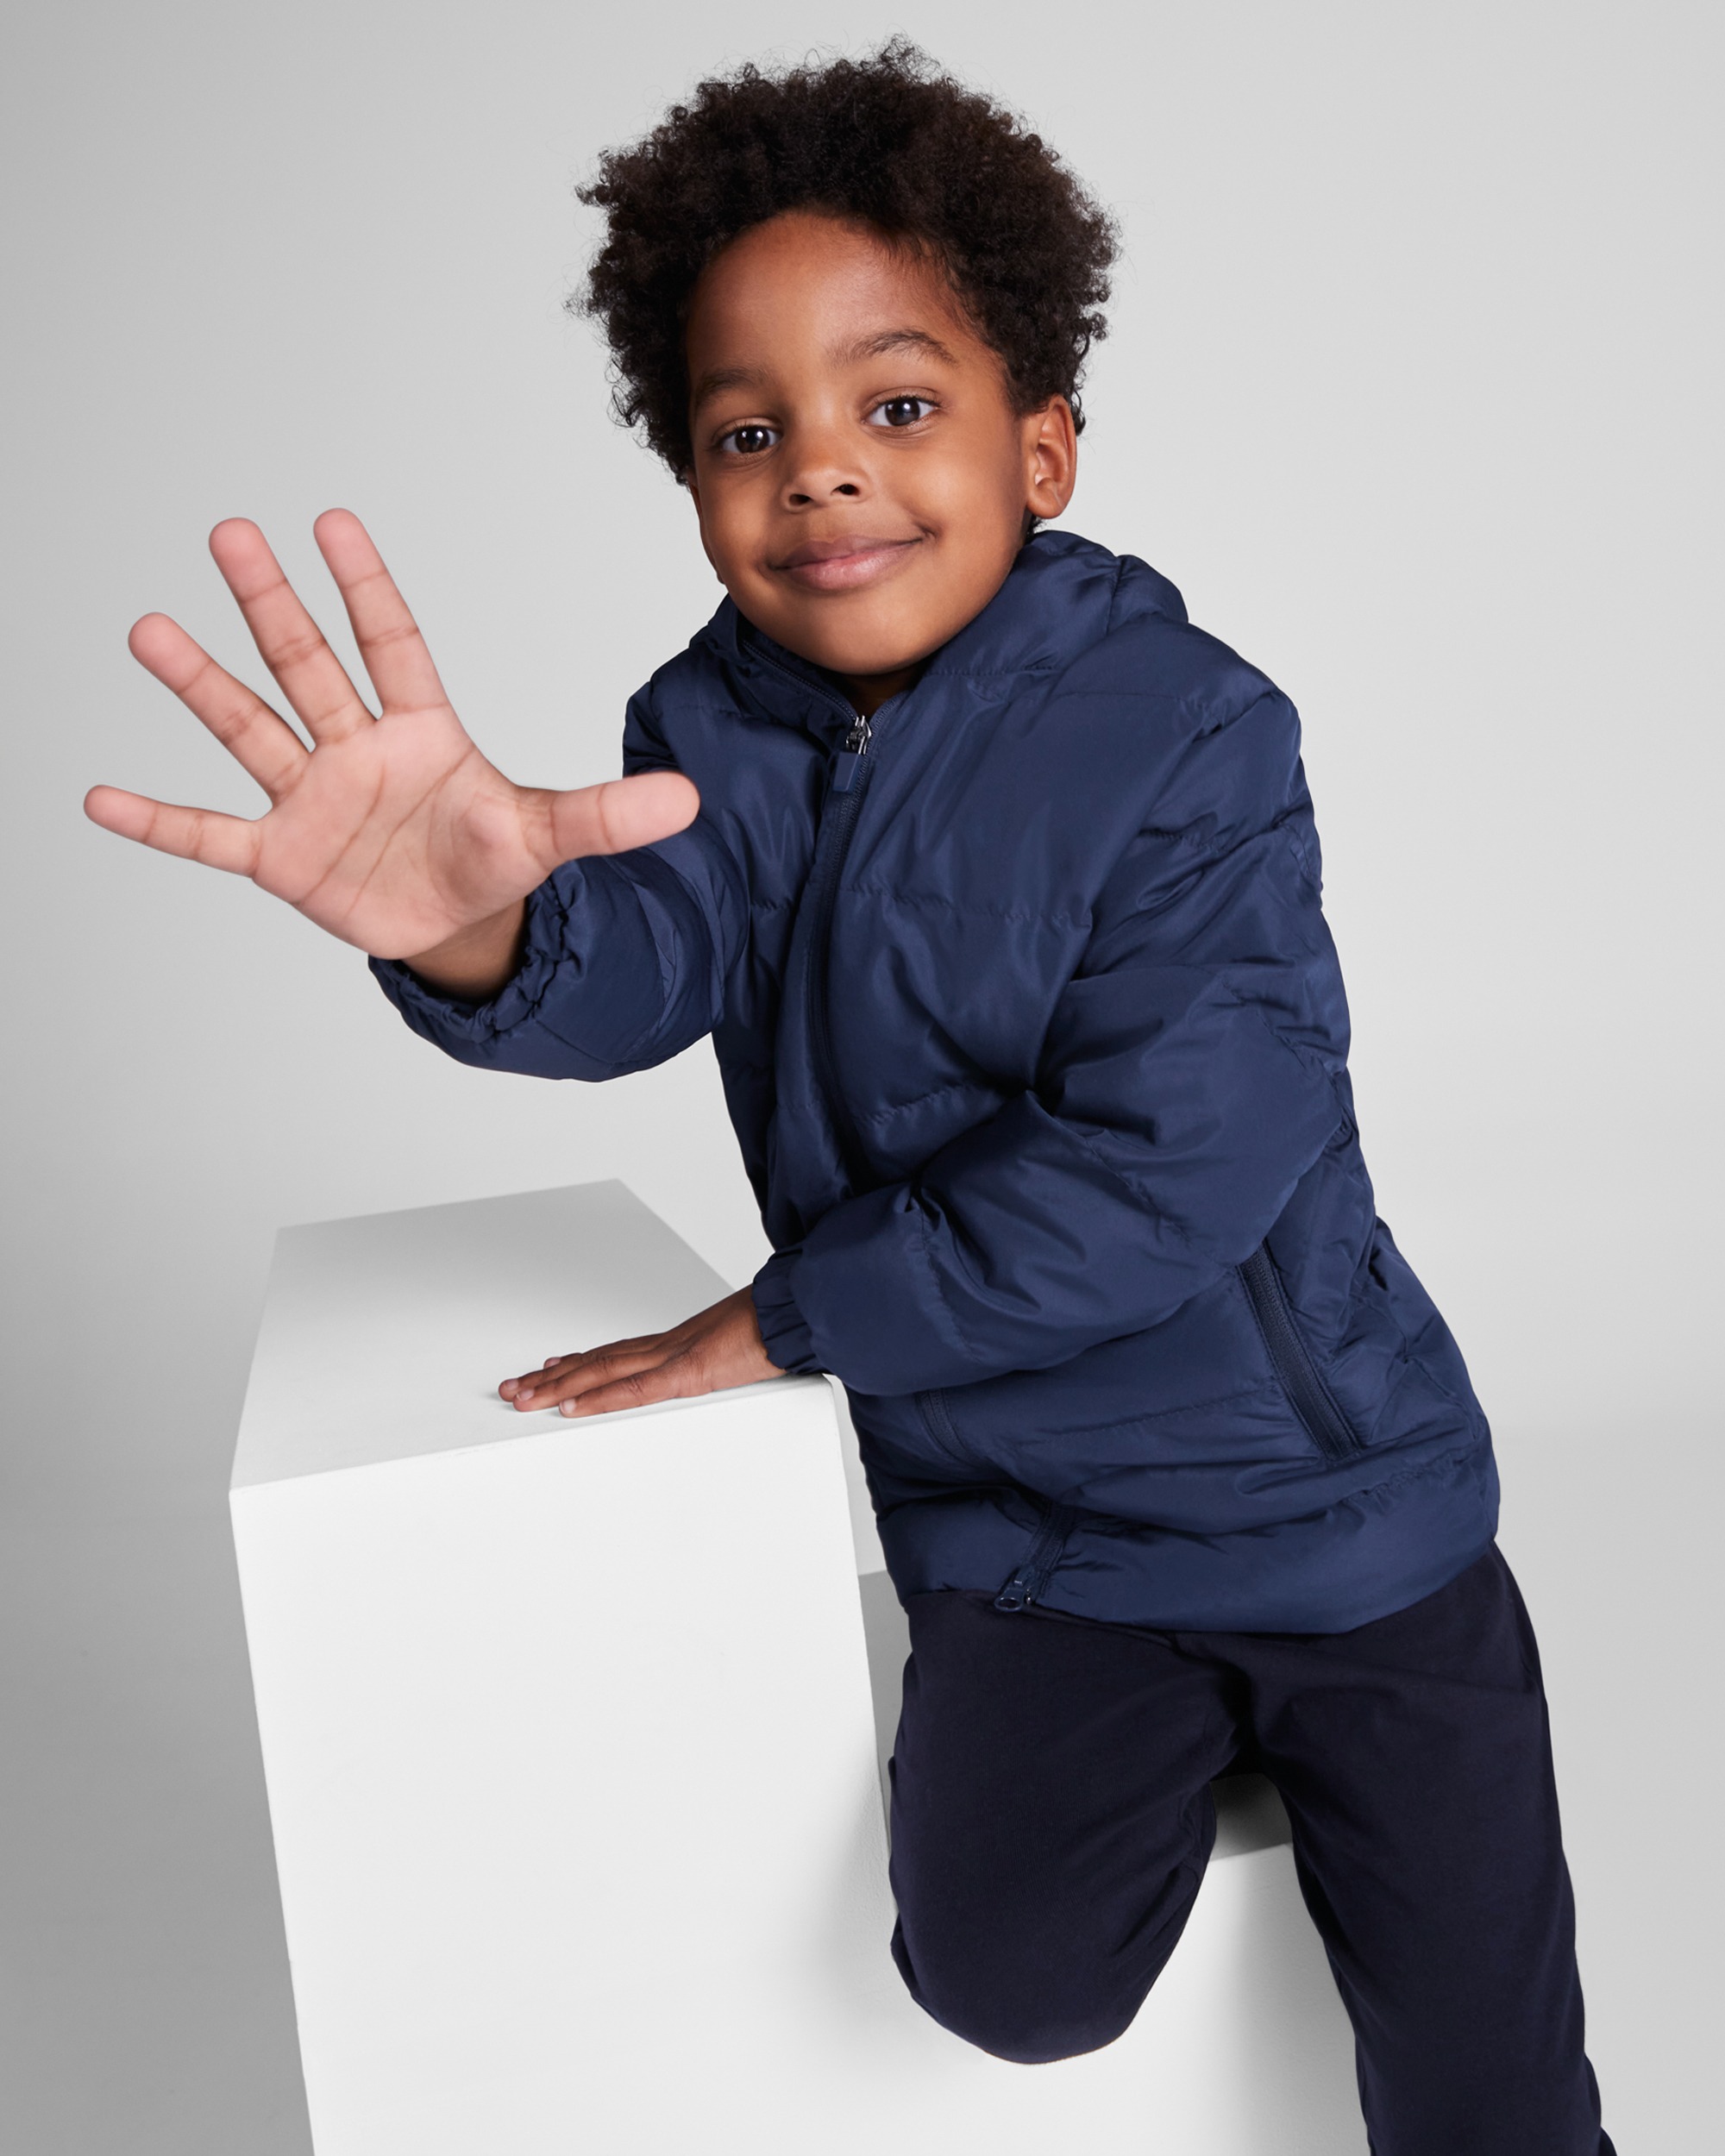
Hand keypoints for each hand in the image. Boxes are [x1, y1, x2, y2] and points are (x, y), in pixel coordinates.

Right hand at [84, 512, 698, 979]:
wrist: (457, 923)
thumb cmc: (492, 858)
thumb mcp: (552, 835)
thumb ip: (609, 814)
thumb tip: (689, 798)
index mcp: (422, 729)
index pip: (391, 643)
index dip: (364, 587)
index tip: (331, 521)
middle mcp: (356, 749)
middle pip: (307, 664)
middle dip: (271, 604)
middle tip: (229, 533)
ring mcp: (312, 798)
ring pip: (251, 728)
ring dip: (201, 684)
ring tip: (149, 629)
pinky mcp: (282, 858)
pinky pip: (209, 834)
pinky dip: (159, 820)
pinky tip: (101, 796)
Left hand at [499, 1288, 783, 1417]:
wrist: (803, 1309)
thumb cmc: (784, 1325)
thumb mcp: (748, 1348)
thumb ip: (729, 1361)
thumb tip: (731, 1365)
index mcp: (682, 1342)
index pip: (619, 1354)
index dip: (581, 1362)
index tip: (550, 1368)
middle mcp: (669, 1346)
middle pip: (598, 1362)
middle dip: (552, 1377)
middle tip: (514, 1388)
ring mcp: (676, 1357)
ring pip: (602, 1372)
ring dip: (559, 1386)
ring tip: (523, 1397)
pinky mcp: (689, 1373)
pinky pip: (633, 1390)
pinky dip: (597, 1397)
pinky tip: (568, 1405)